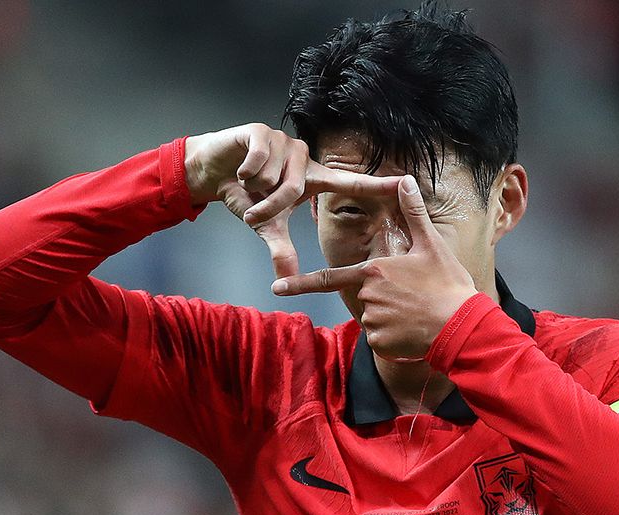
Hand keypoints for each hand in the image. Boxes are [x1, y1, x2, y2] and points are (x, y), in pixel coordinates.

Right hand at [184, 124, 402, 277]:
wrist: (212, 171)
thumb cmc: (245, 196)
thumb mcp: (265, 225)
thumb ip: (280, 248)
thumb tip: (284, 279)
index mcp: (314, 178)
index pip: (353, 181)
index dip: (379, 184)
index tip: (406, 183)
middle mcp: (305, 158)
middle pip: (294, 190)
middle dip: (269, 205)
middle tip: (254, 209)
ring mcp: (284, 142)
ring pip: (274, 177)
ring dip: (254, 188)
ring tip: (247, 182)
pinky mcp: (261, 132)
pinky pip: (258, 162)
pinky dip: (244, 172)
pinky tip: (239, 168)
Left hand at [271, 175, 478, 360]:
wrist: (462, 326)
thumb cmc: (448, 283)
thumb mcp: (431, 245)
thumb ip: (413, 213)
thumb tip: (405, 180)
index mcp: (373, 271)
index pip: (329, 278)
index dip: (300, 283)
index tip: (276, 288)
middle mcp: (367, 296)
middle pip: (365, 297)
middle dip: (385, 299)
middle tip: (415, 298)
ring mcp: (373, 322)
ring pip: (374, 320)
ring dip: (392, 319)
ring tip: (419, 314)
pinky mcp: (381, 344)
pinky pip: (382, 340)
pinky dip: (395, 338)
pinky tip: (416, 332)